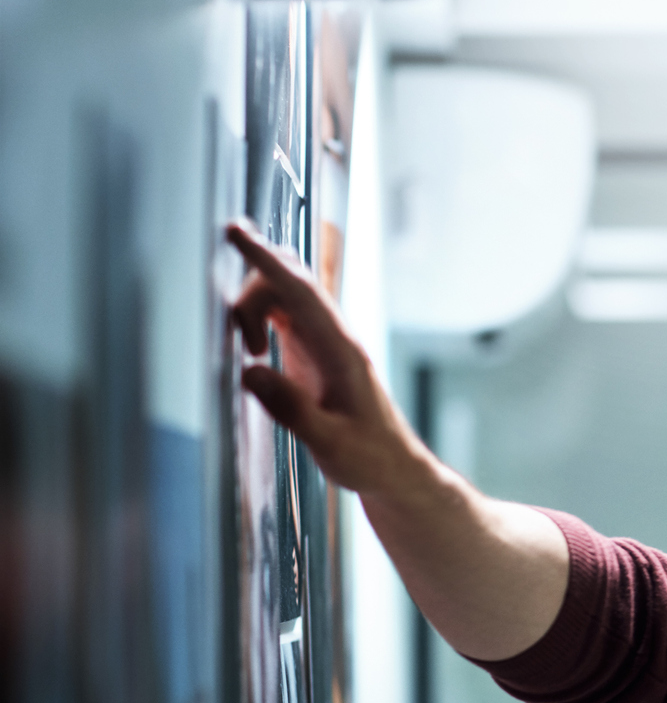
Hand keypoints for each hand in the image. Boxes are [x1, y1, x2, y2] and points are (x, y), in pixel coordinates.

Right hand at [225, 219, 423, 493]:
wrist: (393, 469)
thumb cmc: (370, 459)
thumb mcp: (331, 444)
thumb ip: (292, 410)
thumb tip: (250, 372)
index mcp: (342, 352)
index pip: (302, 292)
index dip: (267, 261)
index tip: (236, 233)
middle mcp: (334, 338)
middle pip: (287, 284)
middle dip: (252, 294)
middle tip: (246, 343)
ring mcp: (323, 342)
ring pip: (281, 297)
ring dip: (252, 312)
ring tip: (252, 355)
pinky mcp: (312, 353)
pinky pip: (281, 316)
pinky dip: (257, 321)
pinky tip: (252, 350)